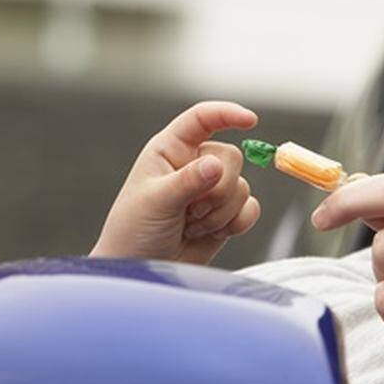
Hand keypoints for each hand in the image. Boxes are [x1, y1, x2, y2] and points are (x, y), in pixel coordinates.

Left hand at [91, 101, 260, 264]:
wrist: (142, 269)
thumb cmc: (133, 231)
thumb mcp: (155, 202)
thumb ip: (187, 182)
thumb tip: (217, 164)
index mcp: (169, 149)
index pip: (202, 119)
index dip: (227, 114)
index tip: (250, 120)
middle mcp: (193, 164)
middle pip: (232, 158)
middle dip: (216, 189)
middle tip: (189, 210)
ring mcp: (210, 190)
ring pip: (242, 187)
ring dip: (219, 213)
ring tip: (190, 226)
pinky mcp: (225, 215)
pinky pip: (250, 209)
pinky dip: (236, 224)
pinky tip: (210, 234)